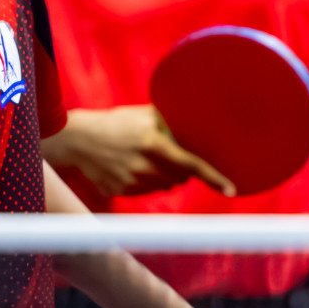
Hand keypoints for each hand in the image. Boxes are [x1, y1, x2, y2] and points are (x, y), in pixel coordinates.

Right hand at [45, 106, 236, 198]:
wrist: (77, 141)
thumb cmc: (114, 123)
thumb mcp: (142, 115)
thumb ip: (168, 120)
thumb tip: (197, 118)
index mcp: (152, 144)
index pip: (191, 164)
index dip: (213, 177)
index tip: (231, 189)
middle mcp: (143, 166)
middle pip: (181, 178)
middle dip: (182, 169)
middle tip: (169, 154)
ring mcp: (131, 181)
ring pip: (165, 186)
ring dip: (165, 177)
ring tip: (146, 159)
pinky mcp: (121, 192)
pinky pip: (147, 192)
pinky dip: (147, 182)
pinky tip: (132, 167)